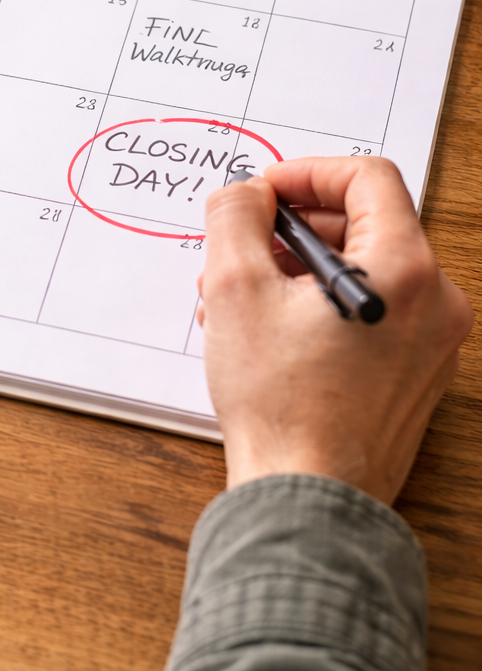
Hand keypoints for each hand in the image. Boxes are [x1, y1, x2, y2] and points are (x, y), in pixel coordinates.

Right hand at [198, 156, 472, 504]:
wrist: (306, 497)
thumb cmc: (281, 405)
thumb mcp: (236, 288)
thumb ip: (236, 218)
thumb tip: (246, 193)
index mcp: (406, 270)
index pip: (367, 177)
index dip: (306, 173)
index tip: (264, 193)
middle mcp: (435, 303)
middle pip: (365, 225)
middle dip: (293, 230)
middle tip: (241, 250)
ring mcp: (432, 344)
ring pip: (364, 272)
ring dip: (298, 272)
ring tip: (239, 302)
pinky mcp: (416, 376)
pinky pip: (373, 315)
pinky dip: (322, 308)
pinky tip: (268, 336)